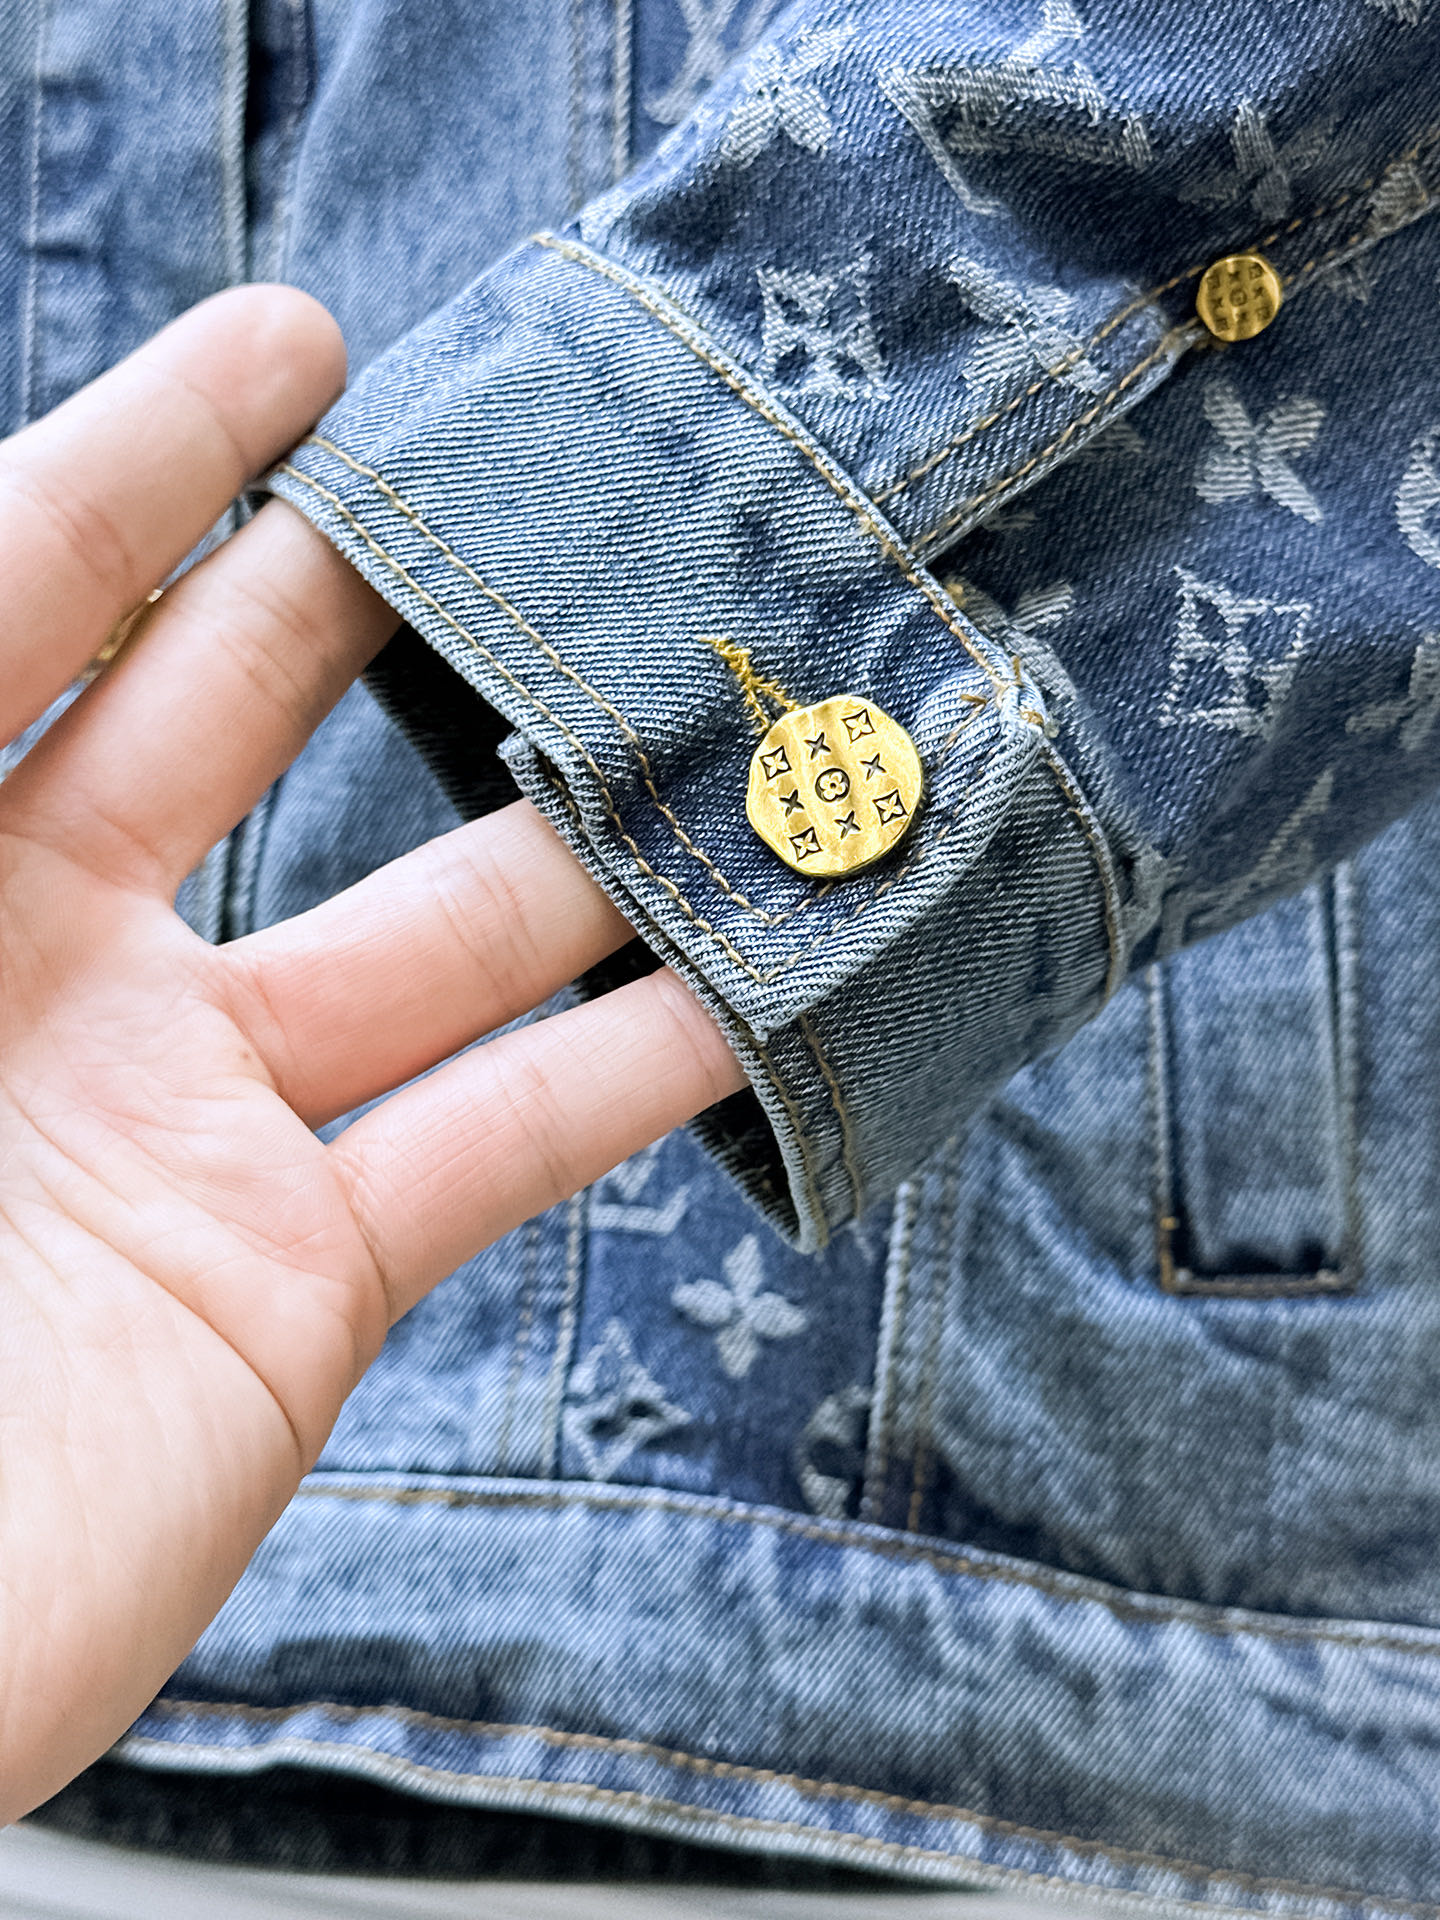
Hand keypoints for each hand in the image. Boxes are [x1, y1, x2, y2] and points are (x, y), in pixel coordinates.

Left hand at [0, 289, 741, 1817]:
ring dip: (587, 833)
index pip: (34, 595)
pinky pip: (500, 1144)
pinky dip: (641, 1070)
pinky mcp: (295, 1285)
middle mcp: (47, 962)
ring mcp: (187, 1122)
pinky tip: (761, 987)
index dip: (157, 455)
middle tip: (555, 490)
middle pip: (247, 717)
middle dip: (393, 596)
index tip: (302, 342)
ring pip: (431, 933)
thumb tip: (2, 525)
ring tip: (736, 723)